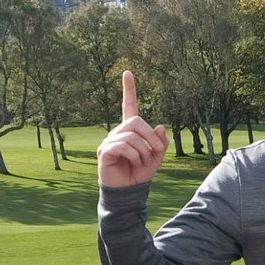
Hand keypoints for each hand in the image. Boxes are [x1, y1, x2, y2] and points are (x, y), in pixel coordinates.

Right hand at [97, 70, 168, 186]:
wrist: (128, 191)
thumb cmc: (139, 174)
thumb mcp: (156, 158)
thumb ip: (160, 143)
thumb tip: (160, 126)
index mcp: (130, 131)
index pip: (129, 106)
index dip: (129, 90)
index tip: (128, 73)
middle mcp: (118, 132)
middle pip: (136, 121)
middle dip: (151, 136)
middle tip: (157, 151)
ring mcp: (109, 141)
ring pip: (131, 136)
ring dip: (144, 151)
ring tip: (143, 163)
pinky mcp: (104, 152)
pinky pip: (123, 147)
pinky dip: (134, 156)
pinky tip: (134, 164)